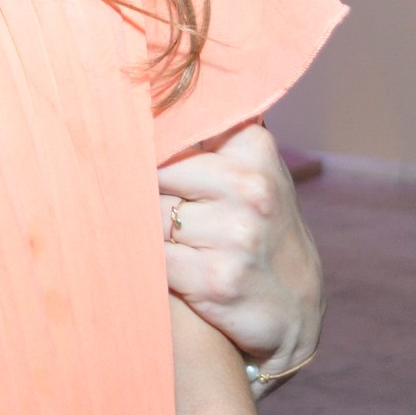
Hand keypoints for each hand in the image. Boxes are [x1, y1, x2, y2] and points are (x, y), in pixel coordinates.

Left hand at [157, 123, 321, 398]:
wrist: (295, 312)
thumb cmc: (257, 229)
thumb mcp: (251, 171)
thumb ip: (205, 137)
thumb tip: (136, 101)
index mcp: (254, 148)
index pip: (174, 128)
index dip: (142, 141)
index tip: (120, 143)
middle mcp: (250, 188)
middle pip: (154, 173)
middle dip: (141, 192)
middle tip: (142, 205)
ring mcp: (236, 235)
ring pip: (150, 217)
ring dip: (146, 232)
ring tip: (164, 240)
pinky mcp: (217, 280)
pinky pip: (155, 259)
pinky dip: (151, 265)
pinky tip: (167, 269)